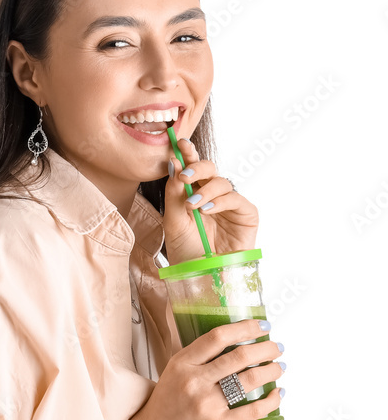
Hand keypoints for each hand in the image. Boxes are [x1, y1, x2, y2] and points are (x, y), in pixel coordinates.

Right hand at [120, 319, 284, 419]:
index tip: (262, 325)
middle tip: (277, 347)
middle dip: (266, 348)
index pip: (218, 337)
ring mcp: (206, 405)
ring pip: (251, 380)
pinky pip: (254, 410)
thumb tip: (232, 345)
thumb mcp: (172, 376)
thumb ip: (197, 361)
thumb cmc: (164, 410)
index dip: (245, 327)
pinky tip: (277, 394)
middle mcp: (193, 382)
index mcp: (181, 364)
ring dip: (272, 370)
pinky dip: (271, 400)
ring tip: (279, 367)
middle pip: (239, 356)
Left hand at [163, 136, 258, 264]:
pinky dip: (221, 201)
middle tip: (184, 176)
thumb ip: (174, 194)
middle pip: (209, 169)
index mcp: (194, 193)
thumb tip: (173, 162)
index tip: (179, 143)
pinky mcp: (246, 215)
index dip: (187, 153)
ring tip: (193, 205)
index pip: (191, 168)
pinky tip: (207, 210)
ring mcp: (230, 204)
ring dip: (206, 190)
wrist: (202, 276)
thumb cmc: (187, 251)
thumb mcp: (174, 222)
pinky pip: (236, 199)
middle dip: (197, 167)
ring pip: (222, 182)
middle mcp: (212, 195)